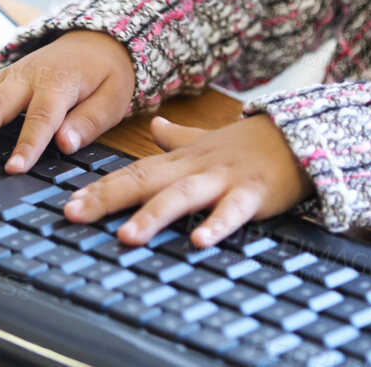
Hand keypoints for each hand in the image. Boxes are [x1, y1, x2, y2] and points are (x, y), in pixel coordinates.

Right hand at [0, 29, 135, 173]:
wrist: (100, 39)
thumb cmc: (107, 74)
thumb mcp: (114, 97)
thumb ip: (90, 121)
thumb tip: (66, 143)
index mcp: (58, 84)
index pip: (41, 118)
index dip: (28, 143)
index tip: (14, 169)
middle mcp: (26, 77)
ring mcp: (7, 75)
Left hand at [62, 114, 314, 248]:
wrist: (302, 133)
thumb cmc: (252, 143)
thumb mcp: (210, 138)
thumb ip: (179, 138)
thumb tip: (154, 127)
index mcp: (182, 160)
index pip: (133, 173)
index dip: (100, 189)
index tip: (69, 206)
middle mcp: (196, 168)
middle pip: (145, 181)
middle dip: (108, 199)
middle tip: (75, 215)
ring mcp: (224, 179)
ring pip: (182, 196)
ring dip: (154, 215)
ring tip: (127, 236)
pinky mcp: (254, 193)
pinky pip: (233, 211)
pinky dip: (216, 226)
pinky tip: (199, 242)